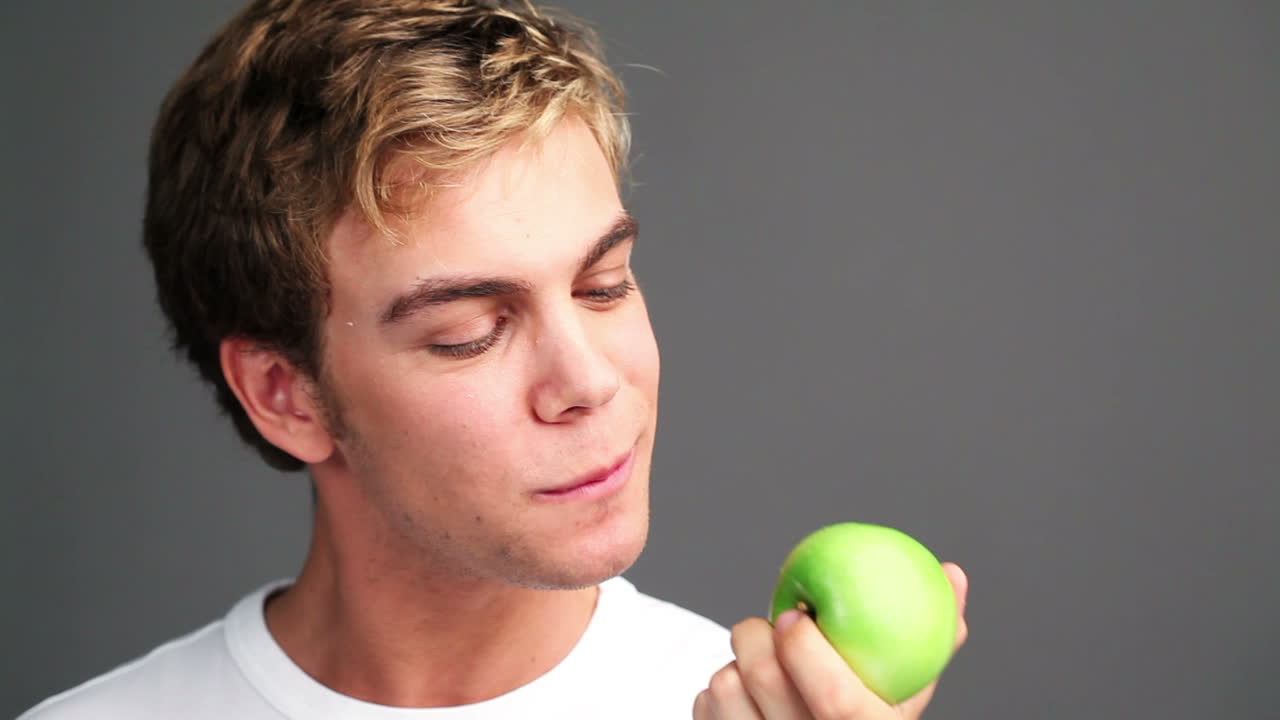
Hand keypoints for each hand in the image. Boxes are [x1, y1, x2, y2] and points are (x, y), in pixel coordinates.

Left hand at [693, 562, 968, 718]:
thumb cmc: (865, 716)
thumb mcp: (903, 693)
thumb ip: (931, 637)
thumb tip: (950, 573)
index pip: (840, 705)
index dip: (811, 654)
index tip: (795, 616)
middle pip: (767, 683)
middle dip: (755, 634)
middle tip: (765, 624)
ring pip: (725, 690)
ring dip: (736, 663)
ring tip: (760, 666)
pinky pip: (704, 707)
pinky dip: (716, 693)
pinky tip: (741, 698)